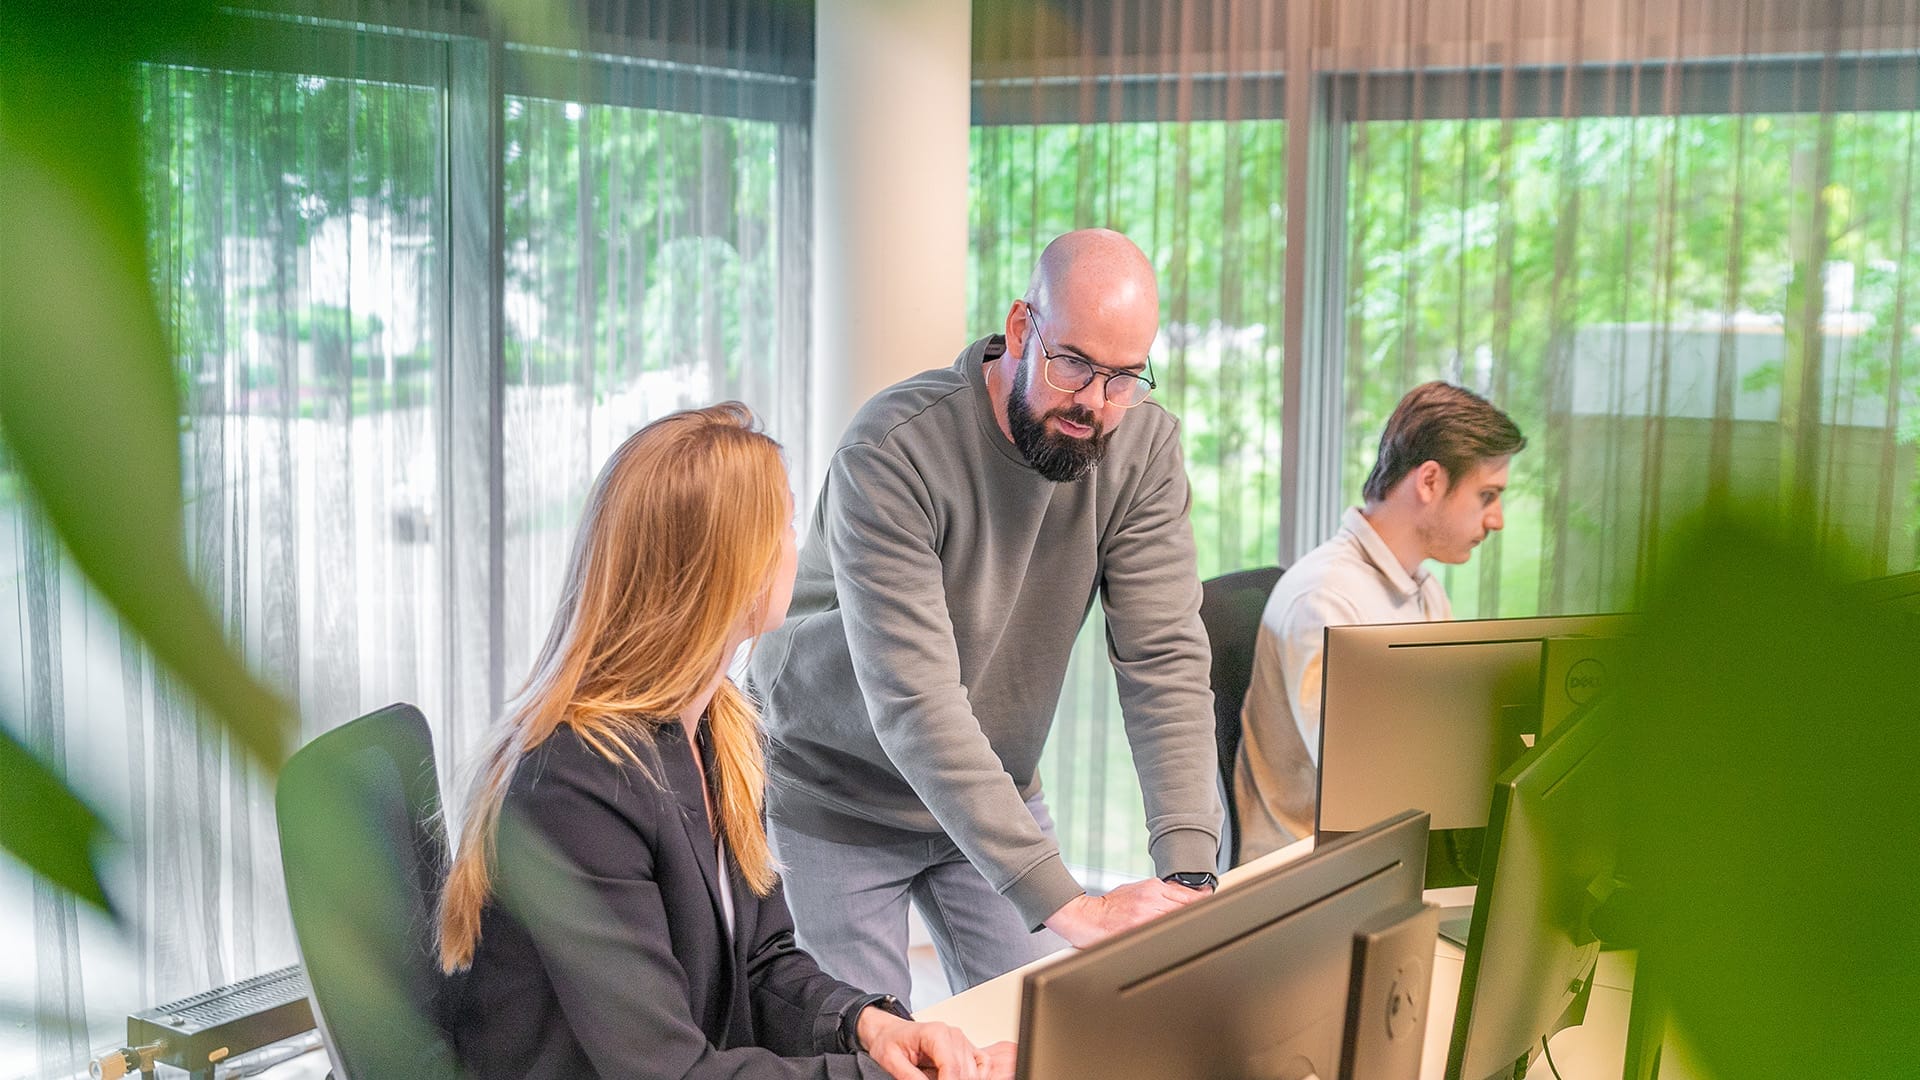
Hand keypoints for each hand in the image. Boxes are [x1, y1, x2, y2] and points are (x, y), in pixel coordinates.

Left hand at [856, 1007, 995, 1079]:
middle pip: (965, 1072)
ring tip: (935, 1076)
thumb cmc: (890, 1042)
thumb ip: (909, 1077)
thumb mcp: (891, 1061)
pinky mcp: (966, 1048)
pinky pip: (983, 1065)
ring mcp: (962, 1040)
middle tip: (930, 1079)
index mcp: (935, 1033)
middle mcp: (953, 1034)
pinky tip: (958, 1078)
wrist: (890, 1032)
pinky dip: (976, 1076)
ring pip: (974, 1073)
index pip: (951, 1067)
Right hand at [1042, 877, 1205, 947]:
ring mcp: (1147, 914)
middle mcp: (1152, 898)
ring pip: (1177, 919)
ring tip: (1198, 934)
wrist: (1087, 917)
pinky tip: (1178, 941)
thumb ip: (1159, 894)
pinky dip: (1172, 936)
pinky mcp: (1139, 928)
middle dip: (1199, 915)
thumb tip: (1182, 898)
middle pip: (1187, 907)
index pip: (1187, 895)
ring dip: (1188, 926)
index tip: (1214, 909)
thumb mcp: (1136, 890)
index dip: (1203, 904)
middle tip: (1213, 925)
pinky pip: (1162, 932)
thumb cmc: (1110, 906)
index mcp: (1153, 887)